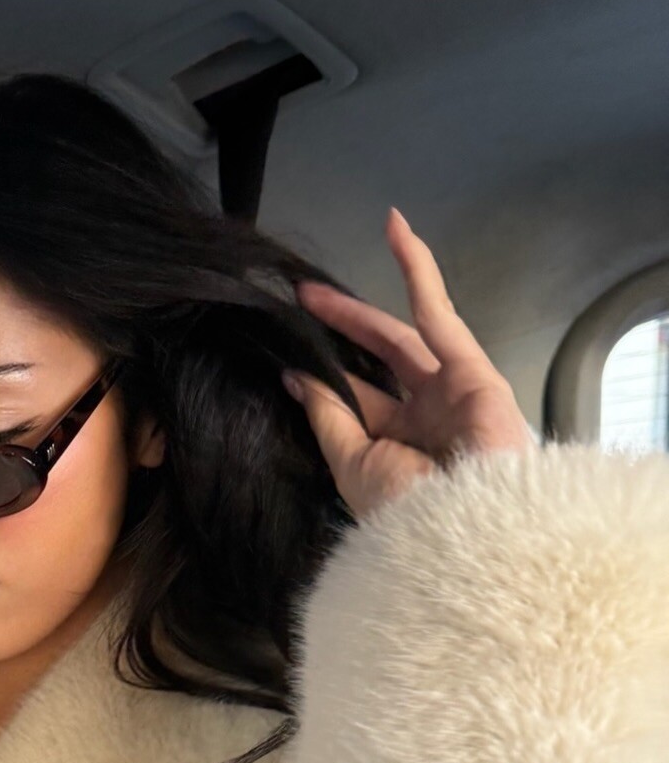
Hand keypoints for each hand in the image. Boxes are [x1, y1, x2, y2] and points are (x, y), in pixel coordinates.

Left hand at [283, 207, 536, 520]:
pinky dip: (418, 272)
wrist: (464, 530)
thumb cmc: (404, 510)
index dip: (322, 377)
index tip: (288, 358)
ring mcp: (450, 394)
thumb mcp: (353, 462)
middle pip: (375, 363)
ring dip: (361, 307)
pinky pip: (440, 314)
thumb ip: (327, 415)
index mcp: (396, 448)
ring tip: (319, 283)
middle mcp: (424, 420)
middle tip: (300, 301)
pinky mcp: (473, 372)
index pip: (355, 402)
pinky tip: (397, 232)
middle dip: (338, 332)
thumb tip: (296, 377)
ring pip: (403, 335)